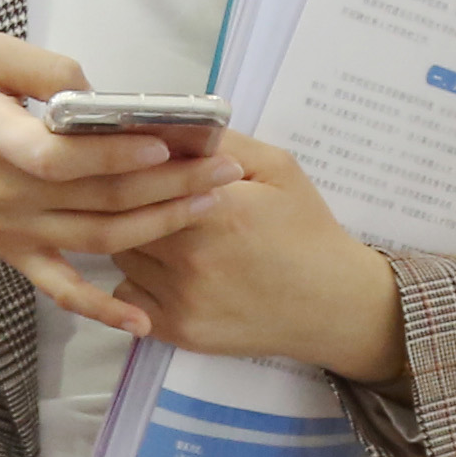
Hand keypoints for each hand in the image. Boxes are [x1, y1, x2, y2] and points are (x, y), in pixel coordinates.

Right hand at [0, 33, 234, 337]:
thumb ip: (43, 64)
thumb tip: (97, 93)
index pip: (57, 156)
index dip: (111, 154)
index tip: (161, 141)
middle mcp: (8, 193)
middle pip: (98, 197)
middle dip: (169, 182)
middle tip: (223, 165)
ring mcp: (15, 232)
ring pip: (98, 239)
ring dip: (160, 225)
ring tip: (211, 202)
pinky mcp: (18, 255)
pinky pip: (63, 291)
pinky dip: (102, 310)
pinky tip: (145, 319)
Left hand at [111, 131, 406, 384]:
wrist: (331, 302)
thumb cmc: (305, 231)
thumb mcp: (277, 169)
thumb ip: (223, 144)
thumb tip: (173, 127)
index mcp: (217, 209)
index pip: (143, 179)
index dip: (139, 171)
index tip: (144, 167)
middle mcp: (192, 257)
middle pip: (126, 218)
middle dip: (135, 205)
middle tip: (155, 200)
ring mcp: (181, 298)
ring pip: (124, 256)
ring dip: (135, 243)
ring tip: (171, 237)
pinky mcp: (178, 330)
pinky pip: (126, 296)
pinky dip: (137, 282)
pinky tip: (167, 272)